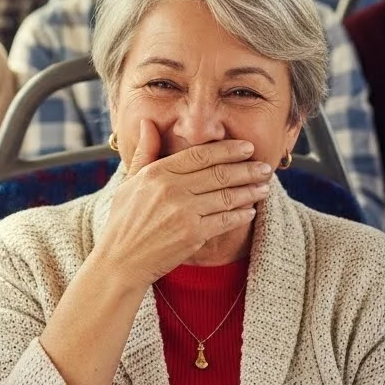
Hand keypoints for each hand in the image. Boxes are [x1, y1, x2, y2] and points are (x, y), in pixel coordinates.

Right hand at [93, 119, 271, 289]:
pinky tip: (250, 210)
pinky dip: (241, 214)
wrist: (120, 262)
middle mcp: (171, 190)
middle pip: (219, 173)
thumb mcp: (130, 182)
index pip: (200, 155)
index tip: (247, 147)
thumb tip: (147, 122)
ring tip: (264, 187)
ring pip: (226, 196)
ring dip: (249, 191)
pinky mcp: (192, 235)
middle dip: (247, 169)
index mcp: (157, 173)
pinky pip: (225, 220)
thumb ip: (145, 151)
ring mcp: (183, 212)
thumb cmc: (123, 222)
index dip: (227, 150)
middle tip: (264, 166)